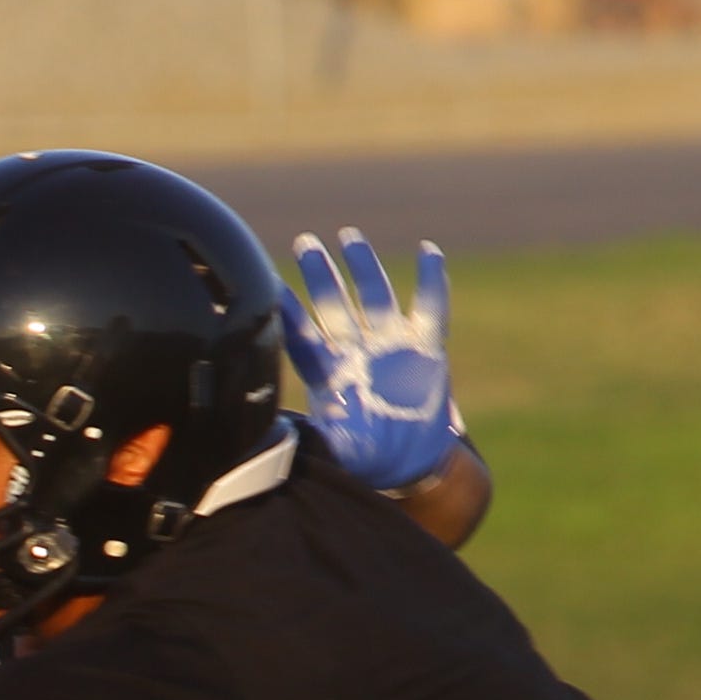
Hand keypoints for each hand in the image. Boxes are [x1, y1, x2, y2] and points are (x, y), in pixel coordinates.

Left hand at [281, 229, 464, 494]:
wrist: (409, 464)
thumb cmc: (366, 458)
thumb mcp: (334, 450)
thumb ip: (307, 440)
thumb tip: (269, 441)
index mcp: (328, 376)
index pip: (302, 337)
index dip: (287, 314)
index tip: (269, 285)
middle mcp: (356, 353)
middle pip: (334, 306)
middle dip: (321, 276)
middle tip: (305, 243)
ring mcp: (390, 347)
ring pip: (375, 296)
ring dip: (363, 267)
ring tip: (349, 236)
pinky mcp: (426, 350)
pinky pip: (430, 307)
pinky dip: (431, 280)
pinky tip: (428, 251)